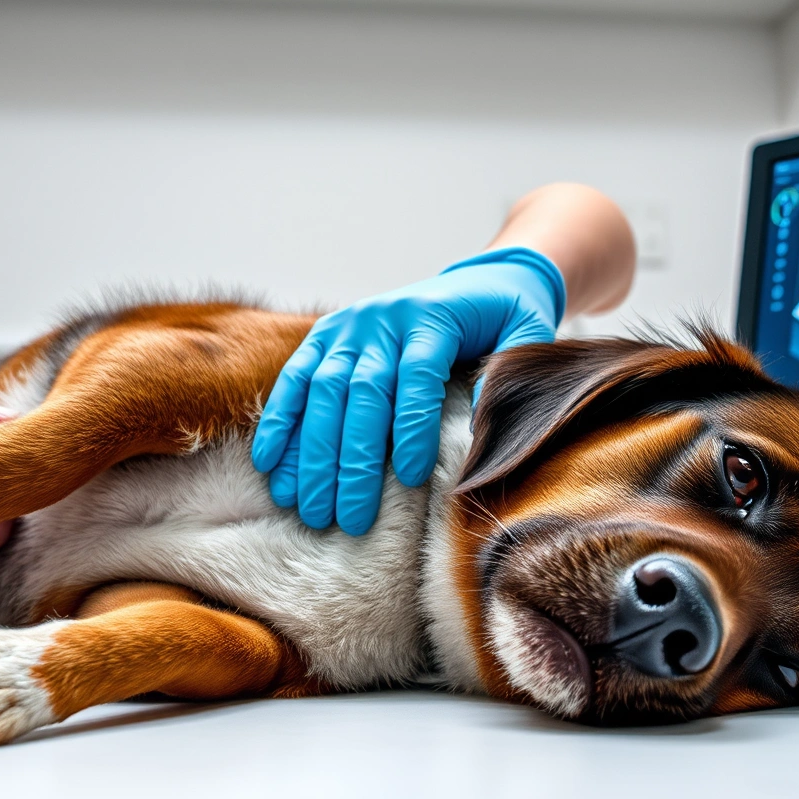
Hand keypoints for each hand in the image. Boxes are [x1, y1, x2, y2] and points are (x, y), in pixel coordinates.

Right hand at [251, 247, 564, 534]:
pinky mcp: (324, 335)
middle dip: (353, 460)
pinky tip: (270, 466)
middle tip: (350, 518)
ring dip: (311, 454)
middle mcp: (382, 319)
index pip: (416, 377)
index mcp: (432, 319)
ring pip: (322, 391)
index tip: (412, 479)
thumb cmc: (508, 321)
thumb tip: (485, 431)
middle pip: (361, 392)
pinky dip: (279, 423)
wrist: (484, 280)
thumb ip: (512, 375)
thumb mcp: (528, 336)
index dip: (412, 428)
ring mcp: (348, 326)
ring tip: (309, 507)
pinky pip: (295, 380)